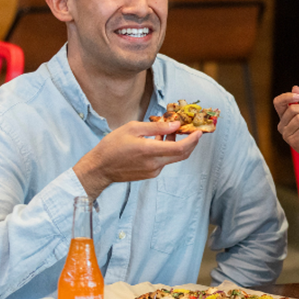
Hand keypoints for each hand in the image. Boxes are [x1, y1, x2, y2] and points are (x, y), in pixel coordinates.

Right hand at [74, 120, 201, 198]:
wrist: (99, 168)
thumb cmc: (112, 146)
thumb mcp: (132, 129)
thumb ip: (156, 127)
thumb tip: (176, 124)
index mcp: (150, 151)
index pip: (180, 148)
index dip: (193, 140)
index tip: (199, 131)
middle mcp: (155, 164)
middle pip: (182, 154)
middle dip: (190, 142)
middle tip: (192, 130)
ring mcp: (153, 171)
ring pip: (173, 157)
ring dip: (176, 145)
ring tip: (169, 130)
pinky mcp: (150, 174)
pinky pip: (164, 161)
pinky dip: (166, 151)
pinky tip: (158, 140)